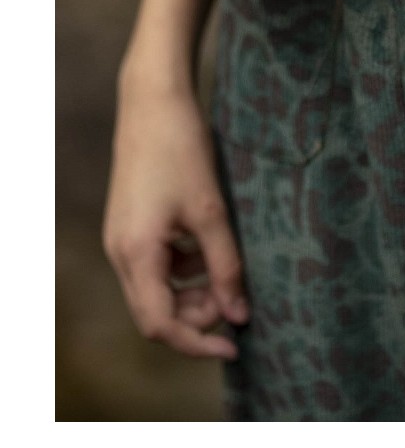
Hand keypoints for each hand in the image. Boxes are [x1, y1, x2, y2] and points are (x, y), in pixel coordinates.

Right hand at [104, 67, 247, 360]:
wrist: (154, 101)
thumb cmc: (182, 150)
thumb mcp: (212, 211)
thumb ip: (226, 266)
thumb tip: (239, 314)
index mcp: (136, 254)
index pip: (160, 326)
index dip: (198, 343)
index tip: (235, 346)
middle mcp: (121, 253)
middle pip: (155, 312)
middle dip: (197, 317)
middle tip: (237, 301)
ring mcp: (123, 239)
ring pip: (157, 289)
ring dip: (192, 293)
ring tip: (229, 275)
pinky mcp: (132, 225)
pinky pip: (156, 264)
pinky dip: (185, 268)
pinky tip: (211, 248)